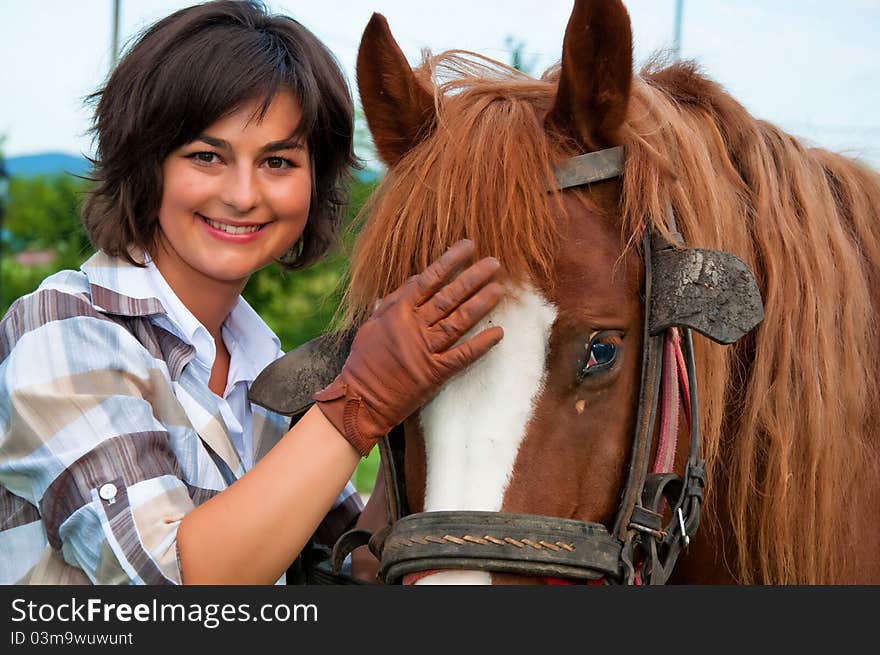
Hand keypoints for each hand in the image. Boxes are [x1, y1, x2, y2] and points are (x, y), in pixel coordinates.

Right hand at [313, 239, 504, 455]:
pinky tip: (498, 332)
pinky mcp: (435, 373)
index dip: (450, 261)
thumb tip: (416, 278)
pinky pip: (462, 356)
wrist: (360, 399)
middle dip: (473, 278)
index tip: (469, 246)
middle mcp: (414, 327)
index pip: (429, 279)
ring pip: (458, 321)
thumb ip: (395, 300)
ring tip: (499, 289)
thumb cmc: (364, 360)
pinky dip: (481, 344)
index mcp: (398, 312)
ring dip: (481, 304)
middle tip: (494, 263)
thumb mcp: (372, 323)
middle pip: (449, 297)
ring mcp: (426, 350)